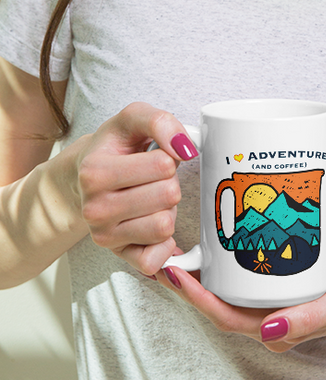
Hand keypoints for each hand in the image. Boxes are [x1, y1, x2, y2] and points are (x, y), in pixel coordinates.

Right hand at [74, 102, 196, 274]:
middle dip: (169, 182)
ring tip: (150, 198)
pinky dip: (164, 243)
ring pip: (165, 226)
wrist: (85, 176)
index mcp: (94, 172)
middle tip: (152, 179)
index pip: (164, 165)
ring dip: (168, 210)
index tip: (152, 156)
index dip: (168, 156)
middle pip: (168, 196)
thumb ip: (160, 122)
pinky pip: (155, 260)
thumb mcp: (133, 118)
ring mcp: (104, 236)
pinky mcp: (118, 256)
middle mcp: (94, 208)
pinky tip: (152, 224)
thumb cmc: (114, 146)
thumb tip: (185, 147)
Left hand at [155, 258, 325, 350]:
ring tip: (180, 247)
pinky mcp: (276, 290)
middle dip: (188, 284)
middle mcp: (268, 322)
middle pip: (217, 305)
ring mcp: (271, 306)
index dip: (195, 297)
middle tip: (165, 253)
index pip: (224, 316)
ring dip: (201, 275)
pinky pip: (241, 282)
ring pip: (226, 293)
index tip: (174, 270)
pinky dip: (222, 267)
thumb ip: (309, 320)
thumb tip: (267, 331)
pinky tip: (215, 245)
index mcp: (278, 330)